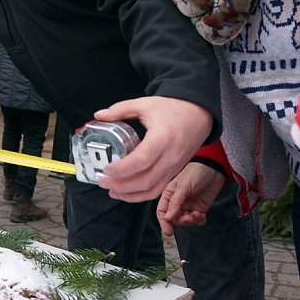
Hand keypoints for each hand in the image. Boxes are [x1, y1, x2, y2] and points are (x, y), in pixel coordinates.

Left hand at [93, 96, 213, 202]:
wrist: (199, 114)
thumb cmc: (173, 108)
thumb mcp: (145, 104)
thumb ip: (120, 109)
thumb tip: (99, 115)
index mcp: (163, 137)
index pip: (141, 160)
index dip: (122, 169)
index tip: (106, 170)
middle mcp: (171, 156)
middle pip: (145, 180)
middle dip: (121, 185)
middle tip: (102, 181)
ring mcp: (175, 166)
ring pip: (152, 189)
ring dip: (130, 195)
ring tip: (111, 191)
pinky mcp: (175, 171)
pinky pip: (159, 189)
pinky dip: (142, 195)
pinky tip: (127, 193)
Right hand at [156, 162, 224, 235]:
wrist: (215, 168)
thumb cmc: (196, 172)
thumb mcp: (183, 186)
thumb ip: (175, 202)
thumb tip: (168, 218)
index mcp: (169, 195)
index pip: (162, 212)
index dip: (164, 222)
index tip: (169, 231)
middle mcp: (177, 202)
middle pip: (174, 219)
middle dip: (181, 221)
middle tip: (190, 218)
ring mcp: (189, 205)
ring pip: (186, 221)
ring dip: (191, 221)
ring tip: (198, 214)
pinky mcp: (200, 208)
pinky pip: (197, 220)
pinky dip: (199, 221)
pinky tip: (202, 215)